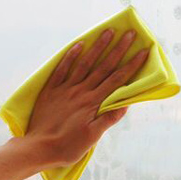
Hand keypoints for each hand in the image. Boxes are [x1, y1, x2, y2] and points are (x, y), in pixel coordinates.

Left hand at [24, 28, 148, 167]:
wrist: (37, 148)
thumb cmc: (67, 147)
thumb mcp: (91, 138)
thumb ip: (107, 119)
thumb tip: (126, 104)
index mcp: (93, 103)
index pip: (117, 80)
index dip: (132, 65)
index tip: (143, 51)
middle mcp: (81, 91)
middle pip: (103, 66)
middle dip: (118, 49)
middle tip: (129, 33)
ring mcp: (65, 89)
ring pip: (84, 63)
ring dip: (97, 46)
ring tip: (107, 31)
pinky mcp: (51, 90)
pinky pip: (61, 69)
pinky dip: (70, 56)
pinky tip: (78, 45)